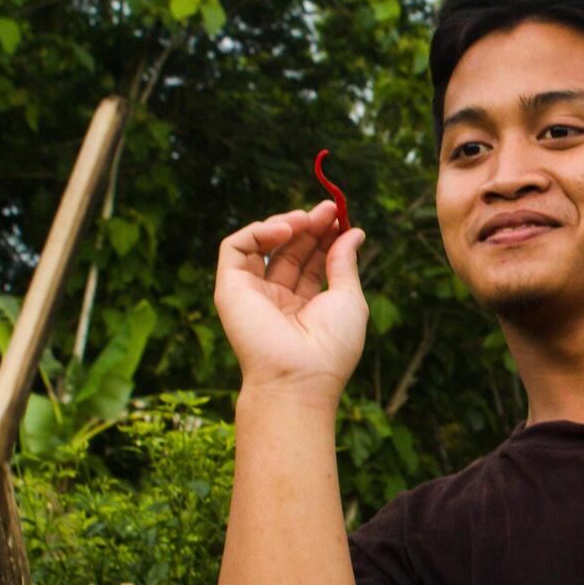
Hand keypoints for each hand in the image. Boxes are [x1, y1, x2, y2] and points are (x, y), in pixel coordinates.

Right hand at [213, 200, 367, 406]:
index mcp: (306, 305)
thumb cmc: (332, 345)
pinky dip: (259, 231)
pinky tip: (285, 230)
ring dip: (287, 225)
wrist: (301, 375)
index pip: (313, 261)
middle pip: (292, 250)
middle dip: (310, 226)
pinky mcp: (230, 288)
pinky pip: (236, 247)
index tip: (341, 217)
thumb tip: (353, 232)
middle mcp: (277, 298)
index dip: (325, 237)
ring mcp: (253, 292)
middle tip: (328, 209)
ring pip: (265, 245)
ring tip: (307, 218)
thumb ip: (345, 262)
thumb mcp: (349, 298)